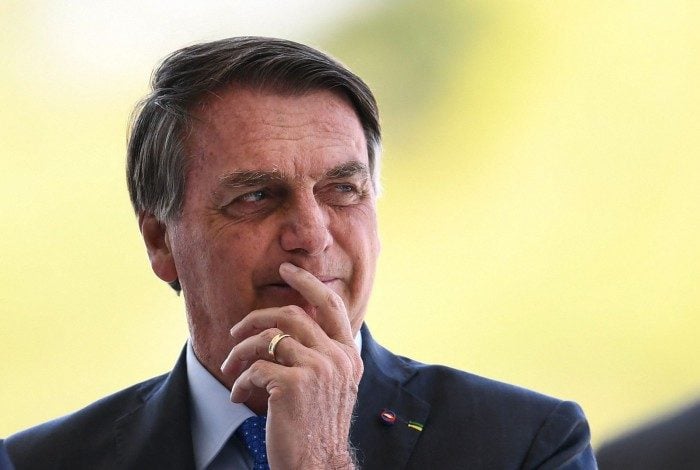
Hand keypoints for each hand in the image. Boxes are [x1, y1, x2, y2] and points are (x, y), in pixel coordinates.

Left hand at [221, 262, 362, 468]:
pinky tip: (238, 396)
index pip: (330, 304)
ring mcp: (317, 369)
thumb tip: (296, 324)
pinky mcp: (293, 384)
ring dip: (240, 350)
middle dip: (256, 318)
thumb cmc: (318, 426)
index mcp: (347, 354)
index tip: (287, 269)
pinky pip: (255, 368)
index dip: (307, 282)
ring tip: (229, 365)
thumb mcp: (334, 385)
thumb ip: (323, 354)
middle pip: (291, 315)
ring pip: (268, 338)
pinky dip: (240, 381)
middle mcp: (336, 356)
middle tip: (236, 329)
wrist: (318, 464)